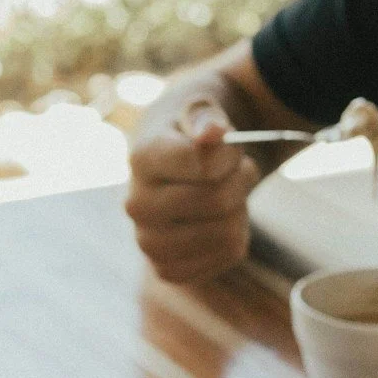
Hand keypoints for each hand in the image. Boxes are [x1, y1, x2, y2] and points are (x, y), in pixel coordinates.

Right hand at [125, 97, 263, 282]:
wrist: (176, 164)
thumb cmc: (192, 131)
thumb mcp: (200, 108)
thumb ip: (206, 115)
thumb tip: (212, 132)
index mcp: (141, 158)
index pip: (204, 163)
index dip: (231, 152)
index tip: (230, 143)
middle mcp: (137, 204)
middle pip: (218, 200)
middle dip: (241, 179)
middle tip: (236, 169)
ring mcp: (148, 242)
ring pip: (226, 235)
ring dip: (240, 210)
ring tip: (226, 193)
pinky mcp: (167, 269)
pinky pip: (227, 258)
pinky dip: (236, 238)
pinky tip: (219, 221)